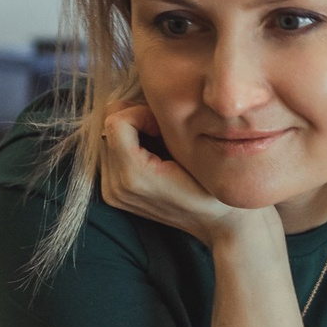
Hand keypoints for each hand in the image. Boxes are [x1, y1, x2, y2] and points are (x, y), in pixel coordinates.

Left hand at [98, 105, 271, 247]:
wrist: (219, 222)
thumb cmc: (214, 185)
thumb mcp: (194, 150)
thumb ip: (163, 126)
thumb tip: (147, 103)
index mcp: (133, 176)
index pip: (116, 122)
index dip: (141, 113)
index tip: (163, 125)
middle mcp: (116, 187)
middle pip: (107, 127)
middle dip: (134, 120)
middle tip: (162, 131)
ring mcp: (112, 193)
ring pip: (107, 138)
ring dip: (131, 132)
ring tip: (158, 142)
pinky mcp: (113, 194)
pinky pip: (110, 153)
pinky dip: (127, 145)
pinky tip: (151, 153)